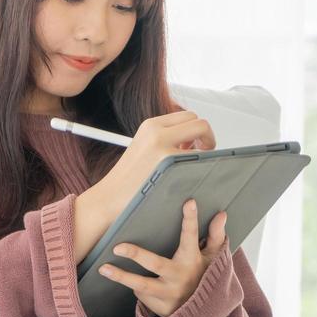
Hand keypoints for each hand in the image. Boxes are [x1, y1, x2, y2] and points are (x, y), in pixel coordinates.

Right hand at [71, 111, 216, 264]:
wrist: (108, 199)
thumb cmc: (127, 180)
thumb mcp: (142, 148)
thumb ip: (165, 139)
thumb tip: (191, 141)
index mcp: (150, 126)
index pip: (187, 116)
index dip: (196, 131)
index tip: (195, 145)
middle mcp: (156, 132)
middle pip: (198, 122)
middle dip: (207, 137)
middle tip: (203, 153)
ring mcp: (164, 148)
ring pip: (202, 136)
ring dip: (208, 148)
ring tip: (197, 164)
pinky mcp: (168, 165)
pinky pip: (199, 159)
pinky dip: (203, 166)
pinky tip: (194, 175)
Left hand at [98, 199, 228, 316]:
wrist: (203, 314)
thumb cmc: (203, 277)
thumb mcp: (212, 258)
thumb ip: (215, 236)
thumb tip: (222, 214)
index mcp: (193, 261)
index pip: (192, 237)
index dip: (191, 220)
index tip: (188, 202)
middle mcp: (180, 278)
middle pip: (156, 264)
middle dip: (136, 254)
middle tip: (117, 247)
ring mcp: (169, 294)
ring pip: (142, 286)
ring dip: (122, 277)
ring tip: (103, 268)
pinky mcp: (160, 307)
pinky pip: (142, 295)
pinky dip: (137, 288)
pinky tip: (134, 283)